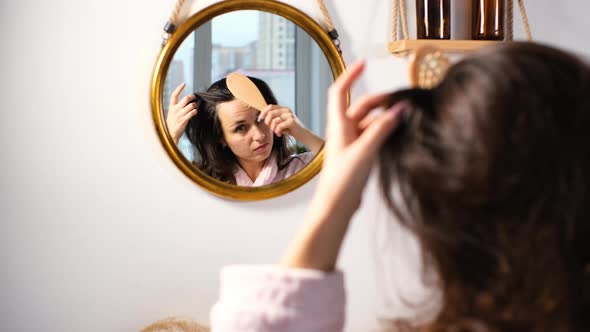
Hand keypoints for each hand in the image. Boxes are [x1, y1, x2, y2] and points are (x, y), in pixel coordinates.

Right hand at [166, 83, 197, 144]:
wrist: (170, 134)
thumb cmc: (172, 124)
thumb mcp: (172, 114)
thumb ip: (177, 107)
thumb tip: (187, 102)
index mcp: (171, 107)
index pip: (174, 95)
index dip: (179, 88)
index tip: (184, 84)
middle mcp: (175, 110)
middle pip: (185, 99)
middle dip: (192, 97)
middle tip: (194, 97)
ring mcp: (180, 115)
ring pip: (191, 105)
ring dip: (195, 105)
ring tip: (194, 107)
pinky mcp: (184, 120)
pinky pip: (192, 113)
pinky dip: (195, 111)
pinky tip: (195, 112)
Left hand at [258, 105, 301, 136]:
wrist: (303, 135)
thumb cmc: (290, 129)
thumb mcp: (281, 122)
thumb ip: (274, 118)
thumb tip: (262, 116)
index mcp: (284, 109)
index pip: (270, 106)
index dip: (264, 112)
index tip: (261, 119)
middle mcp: (287, 110)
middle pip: (270, 113)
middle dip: (267, 122)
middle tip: (271, 128)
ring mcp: (290, 115)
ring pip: (274, 121)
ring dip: (273, 129)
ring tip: (277, 132)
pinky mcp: (292, 121)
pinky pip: (279, 126)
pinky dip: (277, 131)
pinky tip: (280, 134)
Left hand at [318, 60, 402, 212]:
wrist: (336, 206)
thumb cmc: (342, 181)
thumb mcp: (365, 151)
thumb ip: (382, 129)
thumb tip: (399, 109)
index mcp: (339, 126)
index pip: (340, 92)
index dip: (350, 76)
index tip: (363, 63)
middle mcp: (344, 131)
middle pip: (361, 107)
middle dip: (379, 100)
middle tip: (401, 100)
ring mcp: (351, 143)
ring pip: (369, 122)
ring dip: (384, 118)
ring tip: (405, 117)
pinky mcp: (359, 155)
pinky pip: (373, 136)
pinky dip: (385, 131)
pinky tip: (398, 134)